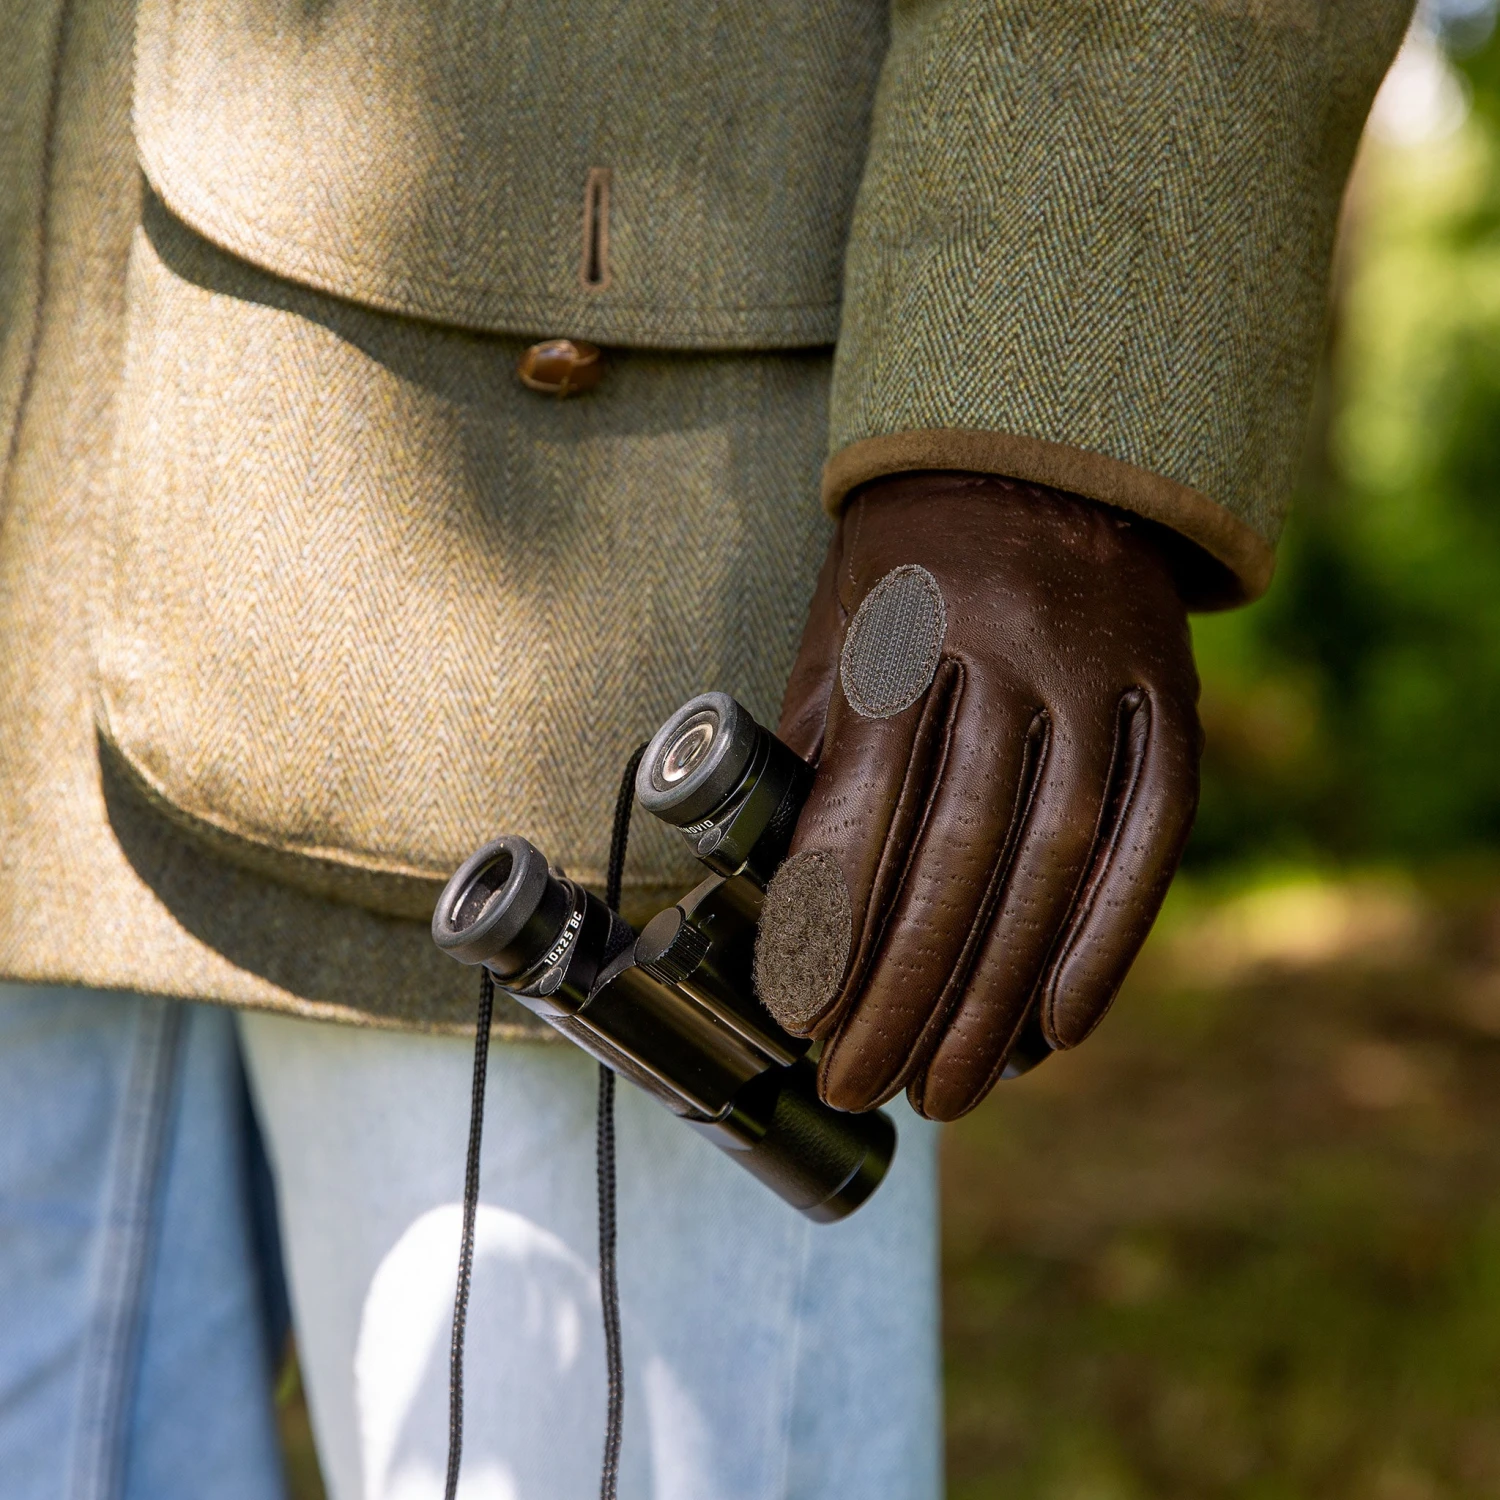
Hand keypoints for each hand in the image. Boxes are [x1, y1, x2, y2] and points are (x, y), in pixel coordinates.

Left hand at [753, 472, 1200, 1119]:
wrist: (1039, 454)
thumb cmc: (905, 563)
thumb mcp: (835, 627)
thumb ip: (816, 749)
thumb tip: (787, 896)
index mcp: (902, 626)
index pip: (866, 799)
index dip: (833, 918)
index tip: (803, 1016)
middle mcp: (1009, 649)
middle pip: (959, 849)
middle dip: (905, 987)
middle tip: (862, 1082)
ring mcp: (1101, 674)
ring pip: (1054, 858)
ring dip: (999, 992)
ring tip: (950, 1090)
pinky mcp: (1169, 697)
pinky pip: (1150, 834)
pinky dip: (1109, 938)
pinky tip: (1061, 1029)